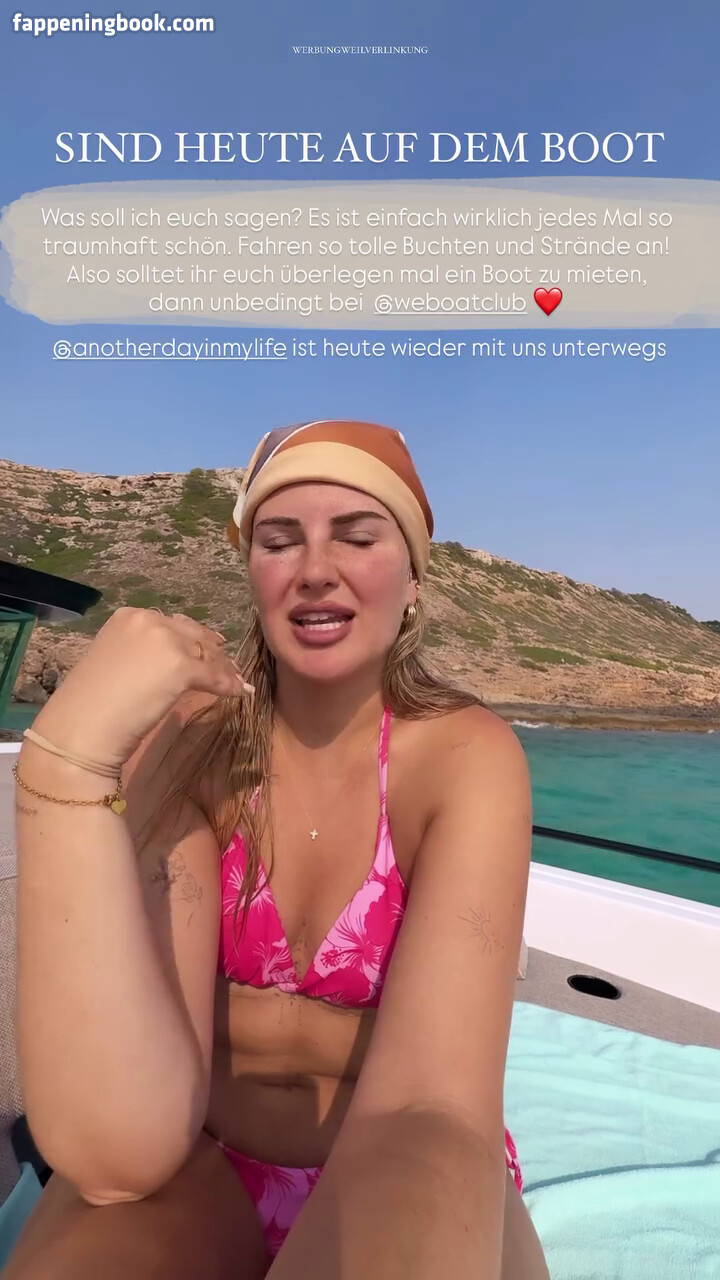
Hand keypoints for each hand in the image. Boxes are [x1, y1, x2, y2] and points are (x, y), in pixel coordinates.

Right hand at [27, 607, 253, 765]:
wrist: (81, 728)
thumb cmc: (91, 703)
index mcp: (128, 616)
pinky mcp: (180, 667)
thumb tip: (175, 660)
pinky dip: (227, 685)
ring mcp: (165, 641)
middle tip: (229, 666)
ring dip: (224, 669)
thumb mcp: (117, 663)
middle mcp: (148, 620)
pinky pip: (213, 675)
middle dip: (213, 652)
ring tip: (236, 679)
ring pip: (206, 654)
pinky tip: (239, 693)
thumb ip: (144, 654)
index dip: (195, 640)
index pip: (173, 625)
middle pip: (193, 635)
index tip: (209, 650)